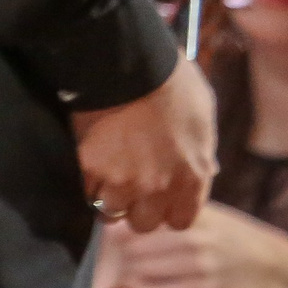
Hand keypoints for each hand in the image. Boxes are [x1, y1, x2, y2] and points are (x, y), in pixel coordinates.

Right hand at [74, 57, 216, 232]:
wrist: (130, 63)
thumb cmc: (172, 82)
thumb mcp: (203, 117)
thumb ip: (200, 152)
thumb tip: (202, 166)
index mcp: (192, 176)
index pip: (180, 220)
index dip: (167, 209)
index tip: (158, 196)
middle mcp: (159, 187)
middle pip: (143, 223)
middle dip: (136, 207)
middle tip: (128, 186)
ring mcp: (123, 181)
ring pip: (109, 211)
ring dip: (106, 197)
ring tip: (103, 176)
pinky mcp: (91, 167)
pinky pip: (84, 189)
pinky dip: (85, 181)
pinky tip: (87, 163)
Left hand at [111, 201, 287, 287]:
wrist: (270, 263)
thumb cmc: (230, 234)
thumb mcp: (206, 212)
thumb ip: (172, 209)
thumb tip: (127, 208)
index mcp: (191, 213)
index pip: (141, 218)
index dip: (116, 226)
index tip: (105, 231)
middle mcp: (195, 237)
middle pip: (136, 244)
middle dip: (117, 251)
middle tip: (109, 254)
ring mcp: (200, 265)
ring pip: (143, 268)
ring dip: (126, 270)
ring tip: (120, 268)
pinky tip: (134, 285)